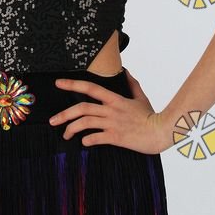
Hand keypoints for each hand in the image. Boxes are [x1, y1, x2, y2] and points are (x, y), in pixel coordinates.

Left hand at [49, 68, 172, 154]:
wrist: (161, 131)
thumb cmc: (151, 116)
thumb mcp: (141, 97)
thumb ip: (132, 84)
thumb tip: (126, 71)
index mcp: (115, 99)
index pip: (90, 88)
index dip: (72, 84)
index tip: (58, 83)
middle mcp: (111, 110)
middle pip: (82, 108)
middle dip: (64, 114)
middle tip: (52, 120)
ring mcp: (113, 123)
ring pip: (85, 123)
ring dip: (71, 129)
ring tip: (66, 134)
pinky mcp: (116, 137)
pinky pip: (95, 138)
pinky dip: (86, 140)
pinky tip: (83, 143)